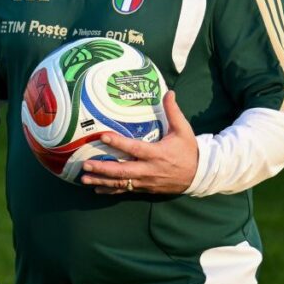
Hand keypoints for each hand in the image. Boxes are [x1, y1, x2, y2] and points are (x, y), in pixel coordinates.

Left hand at [80, 91, 197, 194]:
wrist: (199, 175)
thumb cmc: (189, 150)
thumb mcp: (183, 129)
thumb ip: (173, 111)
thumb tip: (169, 92)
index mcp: (157, 153)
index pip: (134, 148)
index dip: (118, 143)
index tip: (103, 136)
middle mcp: (149, 169)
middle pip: (123, 171)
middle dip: (103, 168)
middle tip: (86, 164)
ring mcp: (146, 181)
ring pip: (121, 183)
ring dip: (102, 181)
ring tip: (84, 178)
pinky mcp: (146, 189)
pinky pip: (126, 191)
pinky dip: (111, 191)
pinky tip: (97, 189)